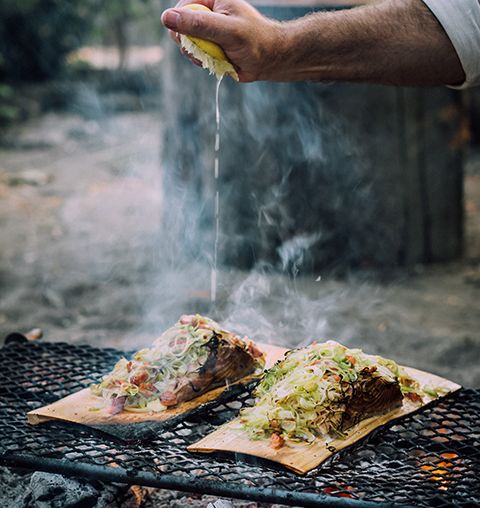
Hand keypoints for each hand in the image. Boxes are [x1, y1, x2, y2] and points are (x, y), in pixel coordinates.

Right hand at [161, 0, 285, 81]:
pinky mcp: (207, 45)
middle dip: (190, 43)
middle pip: (179, 27)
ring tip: (217, 56)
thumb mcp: (227, 31)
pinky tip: (217, 61)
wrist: (269, 59)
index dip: (182, 27)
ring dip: (197, 55)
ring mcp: (206, 30)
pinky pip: (193, 54)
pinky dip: (202, 61)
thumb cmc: (254, 41)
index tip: (195, 40)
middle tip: (207, 51)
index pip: (181, 8)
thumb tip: (167, 17)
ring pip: (185, 43)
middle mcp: (205, 12)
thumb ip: (198, 24)